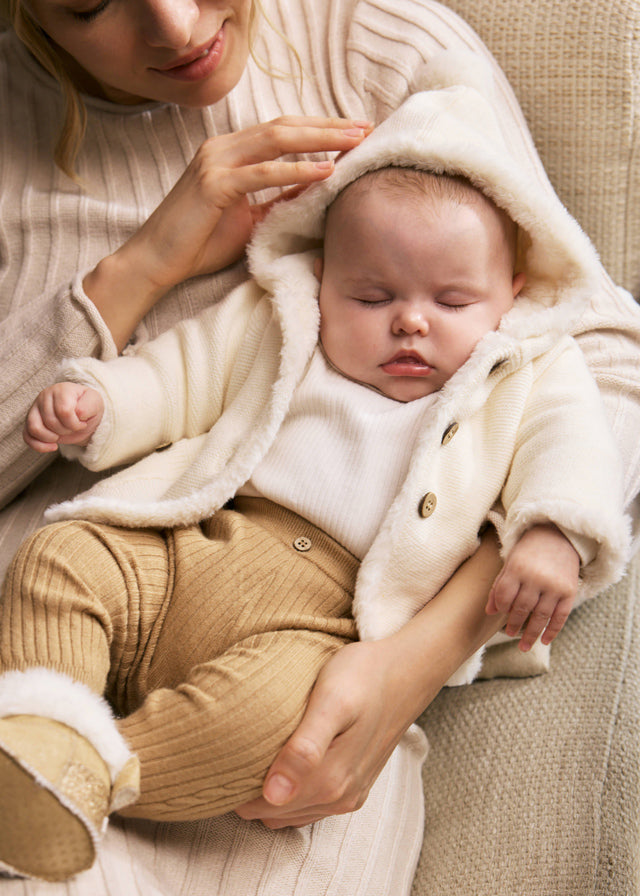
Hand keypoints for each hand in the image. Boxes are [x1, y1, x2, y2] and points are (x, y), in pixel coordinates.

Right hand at [24, 383, 103, 452]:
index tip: (82, 423)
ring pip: (35, 428)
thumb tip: (76, 413)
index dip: (74, 424)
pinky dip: (39, 446)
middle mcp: (45, 396)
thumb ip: (88, 406)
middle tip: (73, 429)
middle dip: (65, 431)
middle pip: (50, 421)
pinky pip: (27, 436)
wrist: (82, 414)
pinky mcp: (29, 421)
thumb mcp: (95, 404)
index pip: (64, 411)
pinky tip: (53, 446)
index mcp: (61, 390)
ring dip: (51, 438)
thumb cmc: (88, 407)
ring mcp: (34, 408)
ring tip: (61, 435)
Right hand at [85, 116, 370, 348]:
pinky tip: (325, 172)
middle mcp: (222, 147)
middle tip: (366, 127)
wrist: (156, 261)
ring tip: (355, 141)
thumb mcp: (248, 218)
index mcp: (229, 151)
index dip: (320, 128)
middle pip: (285, 126)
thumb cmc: (199, 243)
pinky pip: (263, 173)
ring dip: (320, 139)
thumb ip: (277, 199)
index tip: (355, 131)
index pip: (282, 130)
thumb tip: (313, 190)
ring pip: (277, 140)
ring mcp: (215, 162)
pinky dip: (296, 170)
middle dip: (328, 126)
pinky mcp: (213, 184)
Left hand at [236, 638, 413, 827]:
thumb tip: (274, 794)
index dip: (234, 784)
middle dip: (247, 789)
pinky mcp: (354, 785)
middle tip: (231, 749)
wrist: (405, 669)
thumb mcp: (332, 701)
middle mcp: (339, 797)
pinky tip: (282, 758)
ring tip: (253, 751)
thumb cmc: (362, 675)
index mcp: (329, 780)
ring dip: (267, 792)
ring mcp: (348, 795)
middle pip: (271, 812)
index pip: (259, 805)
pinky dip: (289, 790)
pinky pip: (308, 803)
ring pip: (288, 811)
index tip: (222, 755)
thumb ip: (305, 749)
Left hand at [486, 524, 579, 650]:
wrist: (560, 536)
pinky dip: (552, 631)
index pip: (505, 596)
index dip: (501, 607)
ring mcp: (555, 586)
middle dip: (514, 624)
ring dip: (531, 634)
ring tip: (523, 646)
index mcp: (518, 568)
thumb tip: (490, 611)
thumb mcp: (510, 561)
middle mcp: (537, 578)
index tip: (500, 613)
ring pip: (540, 617)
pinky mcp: (570, 592)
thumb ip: (499, 586)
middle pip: (522, 608)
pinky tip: (544, 641)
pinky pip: (560, 617)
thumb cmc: (529, 550)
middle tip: (509, 633)